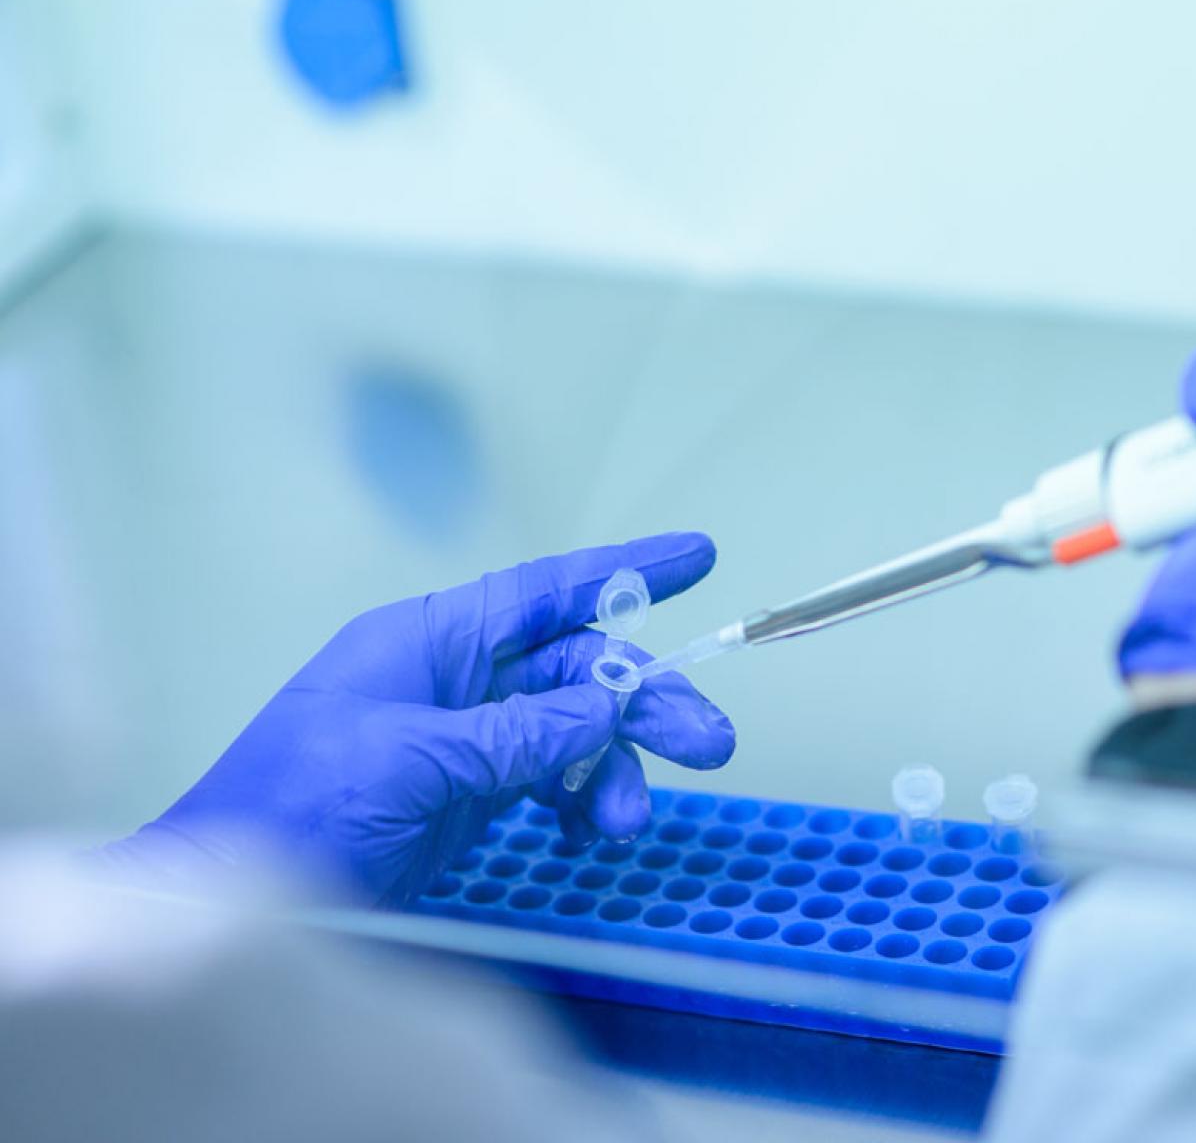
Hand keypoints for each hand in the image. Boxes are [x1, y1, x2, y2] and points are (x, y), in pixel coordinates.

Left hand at [95, 533, 735, 905]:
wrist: (226, 898)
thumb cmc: (298, 806)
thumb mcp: (410, 759)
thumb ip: (514, 735)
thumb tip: (606, 713)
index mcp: (431, 640)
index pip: (543, 591)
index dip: (623, 571)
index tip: (698, 556)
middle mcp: (457, 679)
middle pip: (576, 670)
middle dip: (644, 701)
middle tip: (710, 743)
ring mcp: (466, 740)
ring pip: (573, 732)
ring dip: (614, 769)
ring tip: (625, 824)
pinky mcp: (469, 796)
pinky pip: (551, 781)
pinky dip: (580, 802)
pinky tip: (590, 834)